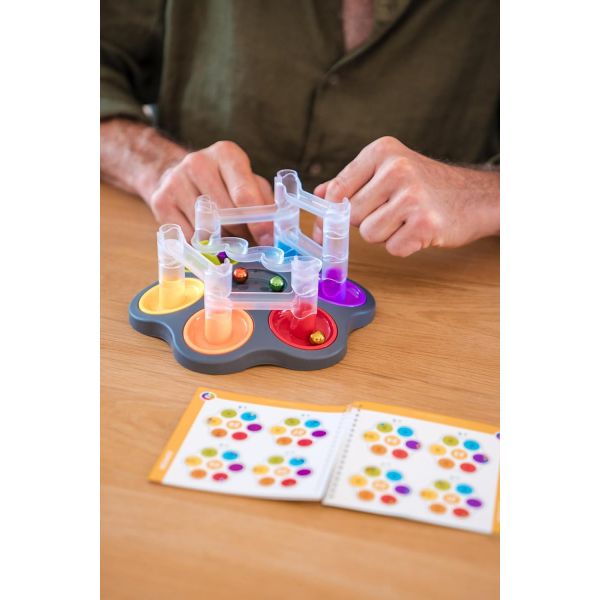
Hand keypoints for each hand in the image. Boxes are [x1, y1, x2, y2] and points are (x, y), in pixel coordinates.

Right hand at [147, 140, 273, 242]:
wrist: (178, 174)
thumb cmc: (224, 183)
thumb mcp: (249, 183)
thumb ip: (266, 204)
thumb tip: (277, 234)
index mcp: (226, 154)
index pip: (244, 194)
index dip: (259, 222)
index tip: (268, 239)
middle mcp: (198, 163)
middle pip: (225, 214)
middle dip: (241, 233)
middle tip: (248, 241)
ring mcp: (176, 181)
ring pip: (206, 229)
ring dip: (222, 241)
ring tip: (228, 237)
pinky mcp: (161, 201)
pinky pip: (188, 237)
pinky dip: (202, 245)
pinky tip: (207, 238)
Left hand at [313, 137, 498, 256]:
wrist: (475, 196)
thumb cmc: (428, 184)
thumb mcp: (389, 170)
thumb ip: (352, 181)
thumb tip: (320, 195)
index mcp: (382, 152)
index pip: (337, 190)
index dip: (328, 214)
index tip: (323, 229)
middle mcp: (397, 169)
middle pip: (352, 215)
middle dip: (366, 221)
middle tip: (390, 213)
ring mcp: (413, 196)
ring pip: (370, 234)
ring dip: (385, 235)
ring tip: (406, 220)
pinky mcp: (426, 223)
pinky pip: (393, 248)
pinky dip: (403, 245)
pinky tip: (418, 230)